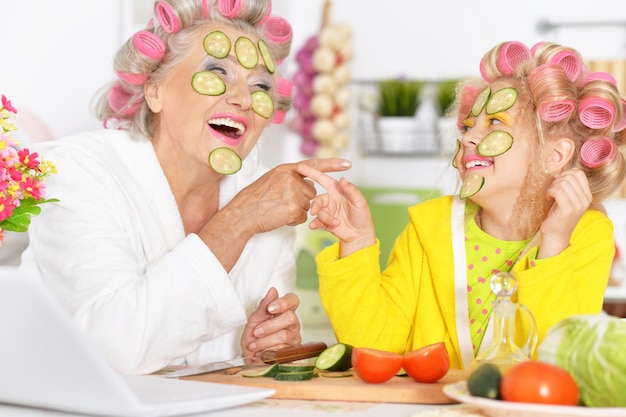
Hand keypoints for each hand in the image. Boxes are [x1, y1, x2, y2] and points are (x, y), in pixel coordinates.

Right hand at [229, 158, 351, 234]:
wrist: (243, 213)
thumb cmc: (256, 198)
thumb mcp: (272, 180)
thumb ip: (290, 178)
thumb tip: (308, 183)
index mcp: (287, 169)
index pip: (314, 165)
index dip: (332, 164)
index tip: (348, 164)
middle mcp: (291, 178)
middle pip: (310, 192)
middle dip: (301, 200)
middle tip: (281, 202)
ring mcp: (293, 193)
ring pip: (307, 206)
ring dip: (296, 211)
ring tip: (278, 209)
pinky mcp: (293, 208)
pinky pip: (302, 217)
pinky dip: (293, 220)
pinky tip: (280, 216)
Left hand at [241, 287, 300, 359]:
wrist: (252, 356)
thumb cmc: (255, 335)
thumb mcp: (255, 319)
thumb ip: (264, 305)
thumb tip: (273, 290)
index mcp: (285, 311)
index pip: (293, 300)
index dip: (283, 303)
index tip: (270, 308)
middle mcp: (293, 323)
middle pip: (289, 318)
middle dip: (269, 326)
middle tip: (256, 332)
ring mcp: (294, 337)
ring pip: (283, 336)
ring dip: (264, 342)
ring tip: (254, 346)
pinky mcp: (292, 352)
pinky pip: (281, 350)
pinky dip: (267, 352)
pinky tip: (260, 353)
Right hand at [296, 163, 375, 257]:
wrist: (360, 235)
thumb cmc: (362, 216)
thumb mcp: (360, 201)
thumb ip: (351, 190)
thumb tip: (343, 179)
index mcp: (337, 190)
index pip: (323, 179)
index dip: (312, 173)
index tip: (301, 167)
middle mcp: (330, 199)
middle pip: (317, 199)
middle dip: (315, 205)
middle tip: (314, 211)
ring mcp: (327, 211)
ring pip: (318, 212)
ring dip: (325, 218)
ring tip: (336, 223)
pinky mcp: (324, 222)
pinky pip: (316, 221)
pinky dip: (314, 224)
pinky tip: (313, 226)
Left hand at [538, 169, 591, 257]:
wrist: (555, 235)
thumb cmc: (557, 216)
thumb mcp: (566, 198)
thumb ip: (567, 186)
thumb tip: (559, 171)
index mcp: (587, 195)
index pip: (579, 173)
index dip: (565, 174)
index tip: (557, 183)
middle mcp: (585, 199)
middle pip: (570, 176)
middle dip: (557, 180)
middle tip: (552, 190)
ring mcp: (578, 205)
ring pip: (564, 183)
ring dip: (552, 186)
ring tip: (550, 195)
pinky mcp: (568, 209)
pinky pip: (558, 191)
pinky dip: (550, 191)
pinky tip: (548, 198)